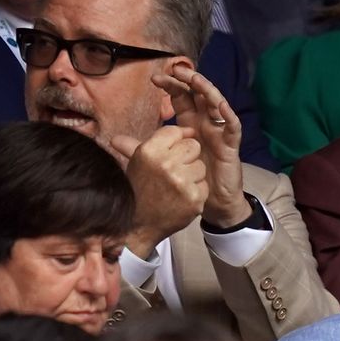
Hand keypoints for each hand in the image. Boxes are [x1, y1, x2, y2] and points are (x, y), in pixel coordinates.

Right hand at [111, 125, 207, 257]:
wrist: (137, 225)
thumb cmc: (137, 190)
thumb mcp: (136, 162)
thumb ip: (143, 139)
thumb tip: (154, 114)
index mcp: (149, 151)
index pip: (175, 131)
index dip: (176, 140)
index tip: (173, 150)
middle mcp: (166, 164)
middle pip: (193, 146)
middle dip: (186, 157)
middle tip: (172, 171)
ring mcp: (181, 182)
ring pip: (200, 166)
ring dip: (191, 175)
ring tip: (175, 186)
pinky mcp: (194, 198)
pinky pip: (204, 185)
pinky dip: (195, 192)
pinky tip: (181, 198)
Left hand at [152, 64, 250, 227]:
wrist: (209, 200)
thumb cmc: (188, 175)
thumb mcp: (160, 158)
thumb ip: (139, 148)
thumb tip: (113, 140)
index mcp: (189, 122)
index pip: (181, 98)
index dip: (170, 86)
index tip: (154, 78)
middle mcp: (204, 122)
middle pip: (198, 95)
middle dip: (189, 80)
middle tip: (177, 69)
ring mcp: (218, 131)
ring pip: (216, 104)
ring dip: (207, 90)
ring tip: (196, 80)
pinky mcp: (231, 144)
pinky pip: (232, 126)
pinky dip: (227, 114)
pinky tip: (220, 104)